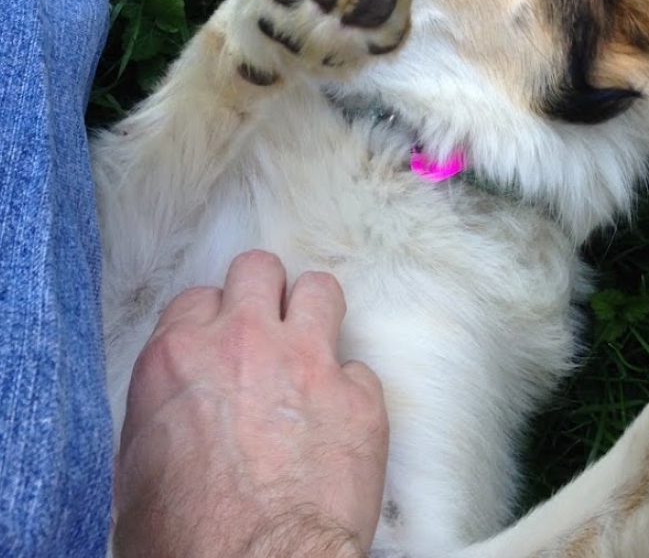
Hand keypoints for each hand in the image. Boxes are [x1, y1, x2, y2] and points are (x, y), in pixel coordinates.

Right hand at [113, 251, 388, 557]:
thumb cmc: (186, 541)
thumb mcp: (137, 468)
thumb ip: (165, 408)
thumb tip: (181, 405)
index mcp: (179, 358)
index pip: (199, 298)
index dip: (212, 322)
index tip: (221, 343)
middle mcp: (243, 343)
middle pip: (258, 269)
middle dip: (263, 294)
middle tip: (268, 327)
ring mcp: (307, 363)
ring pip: (320, 289)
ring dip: (315, 314)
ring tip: (313, 346)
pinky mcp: (359, 398)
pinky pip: (360, 370)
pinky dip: (350, 392)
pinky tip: (340, 422)